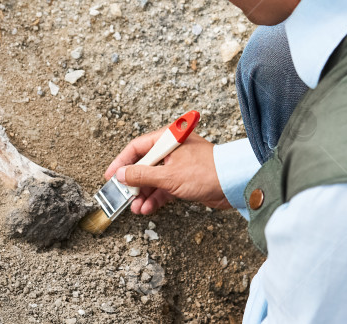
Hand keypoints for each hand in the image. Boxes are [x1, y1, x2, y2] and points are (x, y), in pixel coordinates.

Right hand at [105, 126, 230, 214]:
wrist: (235, 184)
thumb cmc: (208, 172)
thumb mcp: (169, 176)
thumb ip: (142, 176)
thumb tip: (122, 176)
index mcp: (167, 139)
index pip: (136, 148)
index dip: (121, 162)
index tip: (110, 176)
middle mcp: (171, 150)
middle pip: (143, 165)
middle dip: (132, 183)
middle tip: (122, 195)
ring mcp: (178, 166)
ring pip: (153, 179)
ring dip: (143, 194)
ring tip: (135, 207)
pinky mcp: (184, 180)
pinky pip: (164, 188)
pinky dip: (155, 198)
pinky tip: (147, 208)